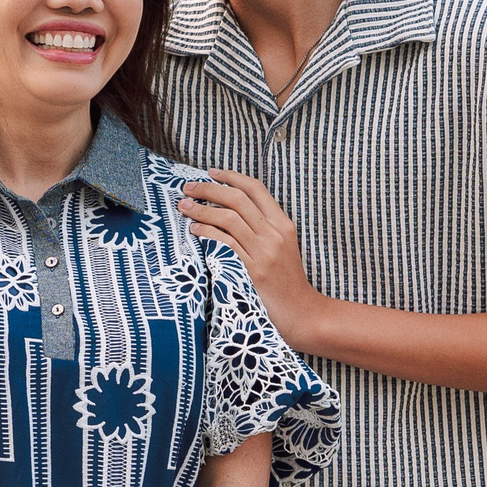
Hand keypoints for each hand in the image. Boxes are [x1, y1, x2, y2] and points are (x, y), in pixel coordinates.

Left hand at [176, 170, 320, 344]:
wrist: (302, 313)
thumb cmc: (286, 282)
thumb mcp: (282, 247)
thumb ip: (262, 228)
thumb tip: (231, 210)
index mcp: (283, 224)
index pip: (256, 189)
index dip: (231, 177)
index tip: (210, 173)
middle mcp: (274, 234)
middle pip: (237, 199)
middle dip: (209, 189)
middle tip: (188, 187)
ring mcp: (264, 252)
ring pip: (228, 218)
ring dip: (201, 209)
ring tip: (184, 206)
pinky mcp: (253, 270)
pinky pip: (225, 244)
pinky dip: (207, 233)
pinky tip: (194, 230)